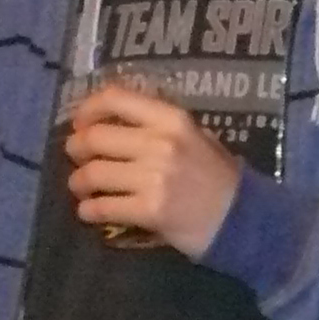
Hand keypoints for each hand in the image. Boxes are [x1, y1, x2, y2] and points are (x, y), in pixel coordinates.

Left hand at [66, 83, 242, 258]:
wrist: (242, 221)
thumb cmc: (218, 178)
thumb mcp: (197, 138)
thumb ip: (158, 126)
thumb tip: (111, 121)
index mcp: (172, 120)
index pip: (115, 98)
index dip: (87, 109)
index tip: (82, 123)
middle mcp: (160, 144)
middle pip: (94, 138)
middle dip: (76, 148)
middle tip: (78, 158)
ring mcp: (154, 178)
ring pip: (91, 174)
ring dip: (78, 183)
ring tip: (83, 188)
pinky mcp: (149, 211)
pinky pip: (102, 208)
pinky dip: (89, 211)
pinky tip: (91, 212)